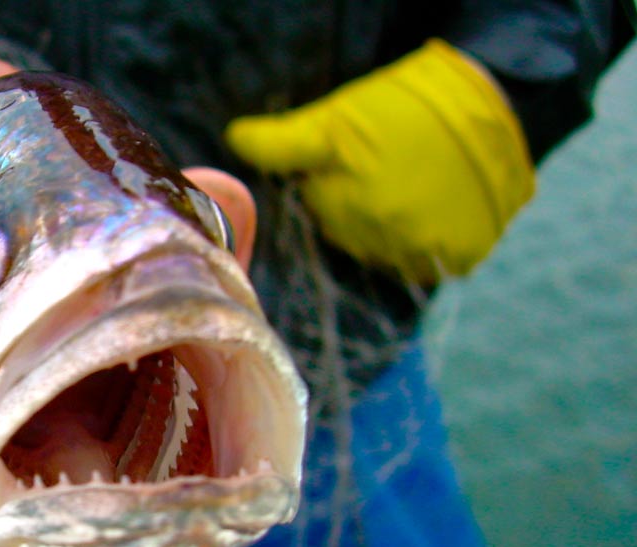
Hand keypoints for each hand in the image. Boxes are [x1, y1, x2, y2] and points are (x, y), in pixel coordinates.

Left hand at [226, 39, 534, 283]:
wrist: (490, 104)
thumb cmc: (401, 107)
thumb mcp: (332, 119)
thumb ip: (281, 142)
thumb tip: (235, 139)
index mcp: (343, 200)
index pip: (320, 214)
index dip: (330, 188)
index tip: (353, 167)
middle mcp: (379, 227)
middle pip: (351, 236)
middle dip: (359, 208)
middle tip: (386, 172)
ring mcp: (421, 245)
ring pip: (387, 252)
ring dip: (394, 229)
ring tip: (412, 190)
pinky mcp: (460, 254)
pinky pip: (429, 264)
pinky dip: (430, 245)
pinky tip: (434, 212)